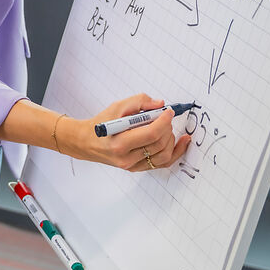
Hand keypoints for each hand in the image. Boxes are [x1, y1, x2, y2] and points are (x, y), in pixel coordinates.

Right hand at [58, 93, 189, 172]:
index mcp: (119, 143)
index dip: (164, 121)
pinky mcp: (137, 168)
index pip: (151, 134)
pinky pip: (162, 163)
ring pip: (164, 155)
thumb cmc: (101, 124)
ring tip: (167, 127)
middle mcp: (126, 158)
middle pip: (159, 144)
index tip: (168, 112)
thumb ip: (139, 101)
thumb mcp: (116, 107)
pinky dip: (175, 152)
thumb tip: (160, 104)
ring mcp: (132, 166)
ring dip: (171, 139)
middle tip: (165, 117)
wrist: (87, 142)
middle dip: (167, 127)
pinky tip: (182, 142)